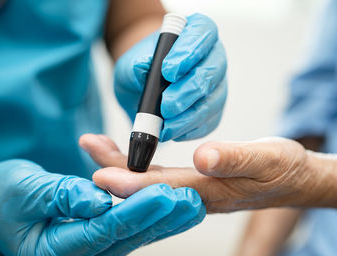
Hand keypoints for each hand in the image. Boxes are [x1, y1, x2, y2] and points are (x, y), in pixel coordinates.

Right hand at [0, 150, 204, 255]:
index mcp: (54, 250)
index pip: (103, 229)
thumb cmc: (2, 196)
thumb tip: (97, 198)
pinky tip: (170, 207)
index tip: (165, 195)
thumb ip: (60, 194)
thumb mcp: (24, 190)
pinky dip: (148, 216)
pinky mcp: (93, 235)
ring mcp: (86, 248)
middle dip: (160, 218)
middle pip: (125, 236)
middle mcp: (75, 255)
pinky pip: (125, 227)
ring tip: (192, 204)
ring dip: (162, 219)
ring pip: (131, 234)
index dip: (136, 211)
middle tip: (191, 201)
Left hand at [80, 134, 335, 212]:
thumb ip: (234, 159)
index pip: (163, 190)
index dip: (131, 183)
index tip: (101, 175)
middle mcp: (195, 195)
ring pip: (147, 180)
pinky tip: (122, 153)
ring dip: (119, 163)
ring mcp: (191, 190)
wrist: (289, 177)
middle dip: (113, 169)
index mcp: (210, 192)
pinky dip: (136, 163)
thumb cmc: (280, 167)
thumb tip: (203, 158)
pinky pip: (157, 174)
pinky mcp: (191, 181)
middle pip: (145, 187)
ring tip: (95, 144)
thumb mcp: (266, 159)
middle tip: (88, 146)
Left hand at [114, 13, 226, 141]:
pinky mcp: (214, 111)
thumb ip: (135, 65)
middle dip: (186, 92)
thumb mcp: (130, 64)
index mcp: (195, 32)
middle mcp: (212, 56)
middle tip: (165, 105)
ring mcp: (217, 85)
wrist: (142, 89)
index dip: (188, 52)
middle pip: (210, 72)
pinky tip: (172, 133)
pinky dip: (189, 131)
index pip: (201, 33)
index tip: (167, 71)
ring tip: (165, 127)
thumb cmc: (141, 69)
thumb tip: (143, 67)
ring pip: (211, 102)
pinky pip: (208, 123)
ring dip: (187, 118)